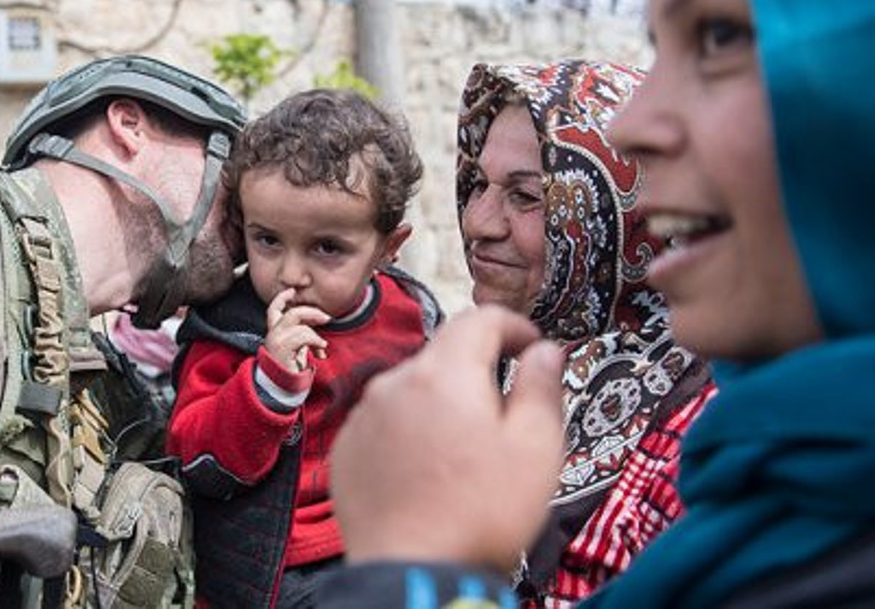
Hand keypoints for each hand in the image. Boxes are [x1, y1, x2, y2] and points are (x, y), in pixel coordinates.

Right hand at [264, 288, 329, 371]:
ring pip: (298, 322)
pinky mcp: (282, 348)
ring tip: (321, 347)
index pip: (274, 310)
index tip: (293, 291)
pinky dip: (315, 341)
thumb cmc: (290, 369)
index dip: (282, 298)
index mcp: (275, 333)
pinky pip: (302, 335)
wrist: (281, 389)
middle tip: (326, 318)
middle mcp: (273, 334)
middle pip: (292, 313)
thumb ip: (303, 334)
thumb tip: (319, 322)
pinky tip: (320, 352)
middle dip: (312, 312)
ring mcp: (276, 340)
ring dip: (315, 334)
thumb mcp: (298, 348)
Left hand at [331, 306, 564, 573]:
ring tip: (464, 453)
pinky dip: (409, 433)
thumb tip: (544, 351)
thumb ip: (541, 388)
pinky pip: (385, 422)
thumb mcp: (536, 450)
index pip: (480, 319)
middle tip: (505, 413)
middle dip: (477, 372)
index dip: (513, 326)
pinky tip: (428, 471)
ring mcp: (364, 416)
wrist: (412, 572)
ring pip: (412, 390)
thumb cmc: (480, 515)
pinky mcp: (347, 448)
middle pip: (444, 355)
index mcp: (444, 374)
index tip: (531, 347)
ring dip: (441, 404)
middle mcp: (394, 383)